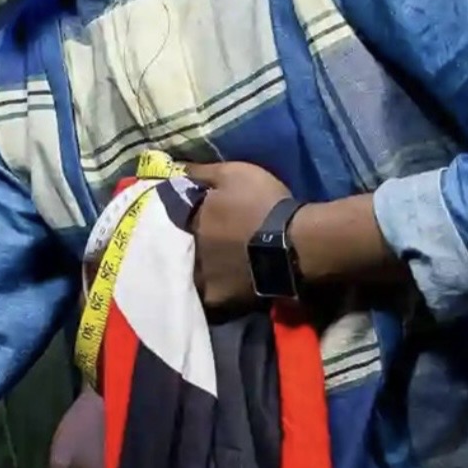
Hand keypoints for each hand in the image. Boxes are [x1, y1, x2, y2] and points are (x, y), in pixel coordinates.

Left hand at [183, 162, 291, 312]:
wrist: (296, 242)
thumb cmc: (262, 203)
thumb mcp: (232, 173)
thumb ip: (200, 172)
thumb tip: (173, 167)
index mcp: (189, 222)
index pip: (171, 220)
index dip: (180, 218)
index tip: (188, 216)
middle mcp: (189, 252)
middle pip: (177, 249)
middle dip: (182, 244)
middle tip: (201, 243)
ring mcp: (202, 279)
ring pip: (190, 273)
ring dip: (196, 268)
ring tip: (210, 265)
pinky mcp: (219, 300)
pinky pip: (206, 295)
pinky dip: (210, 288)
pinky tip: (220, 284)